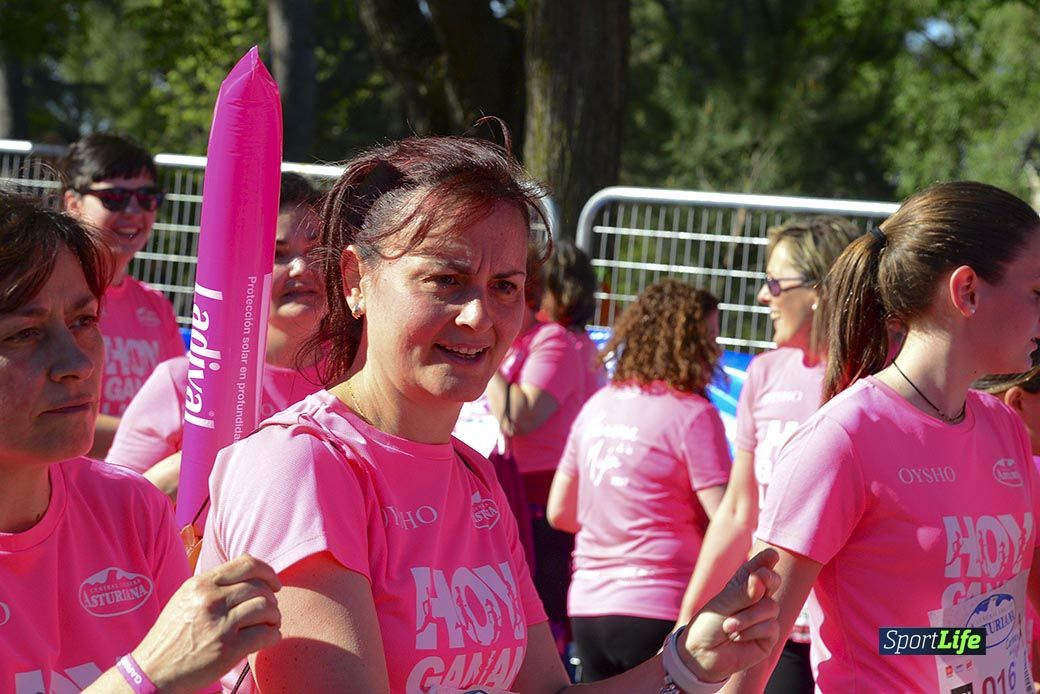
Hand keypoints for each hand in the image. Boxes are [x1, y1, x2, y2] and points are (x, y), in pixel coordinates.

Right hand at [131, 553, 281, 693]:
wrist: (153, 670)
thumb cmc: (172, 636)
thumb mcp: (186, 599)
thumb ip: (213, 585)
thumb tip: (249, 575)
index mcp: (201, 584)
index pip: (247, 564)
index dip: (268, 572)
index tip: (274, 584)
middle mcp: (211, 599)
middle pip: (260, 587)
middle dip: (272, 599)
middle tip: (270, 611)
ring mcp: (220, 624)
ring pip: (266, 607)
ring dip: (274, 617)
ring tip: (269, 624)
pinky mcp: (229, 649)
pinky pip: (267, 634)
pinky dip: (274, 635)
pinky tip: (268, 638)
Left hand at [680, 548, 780, 682]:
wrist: (702, 654)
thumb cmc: (708, 625)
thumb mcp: (723, 604)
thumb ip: (743, 592)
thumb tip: (761, 578)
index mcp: (742, 585)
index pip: (757, 568)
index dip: (765, 560)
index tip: (772, 555)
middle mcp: (756, 598)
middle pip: (773, 581)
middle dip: (768, 580)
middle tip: (760, 579)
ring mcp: (764, 617)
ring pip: (771, 606)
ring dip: (748, 617)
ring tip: (728, 627)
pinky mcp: (768, 636)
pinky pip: (771, 627)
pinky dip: (751, 631)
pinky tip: (737, 638)